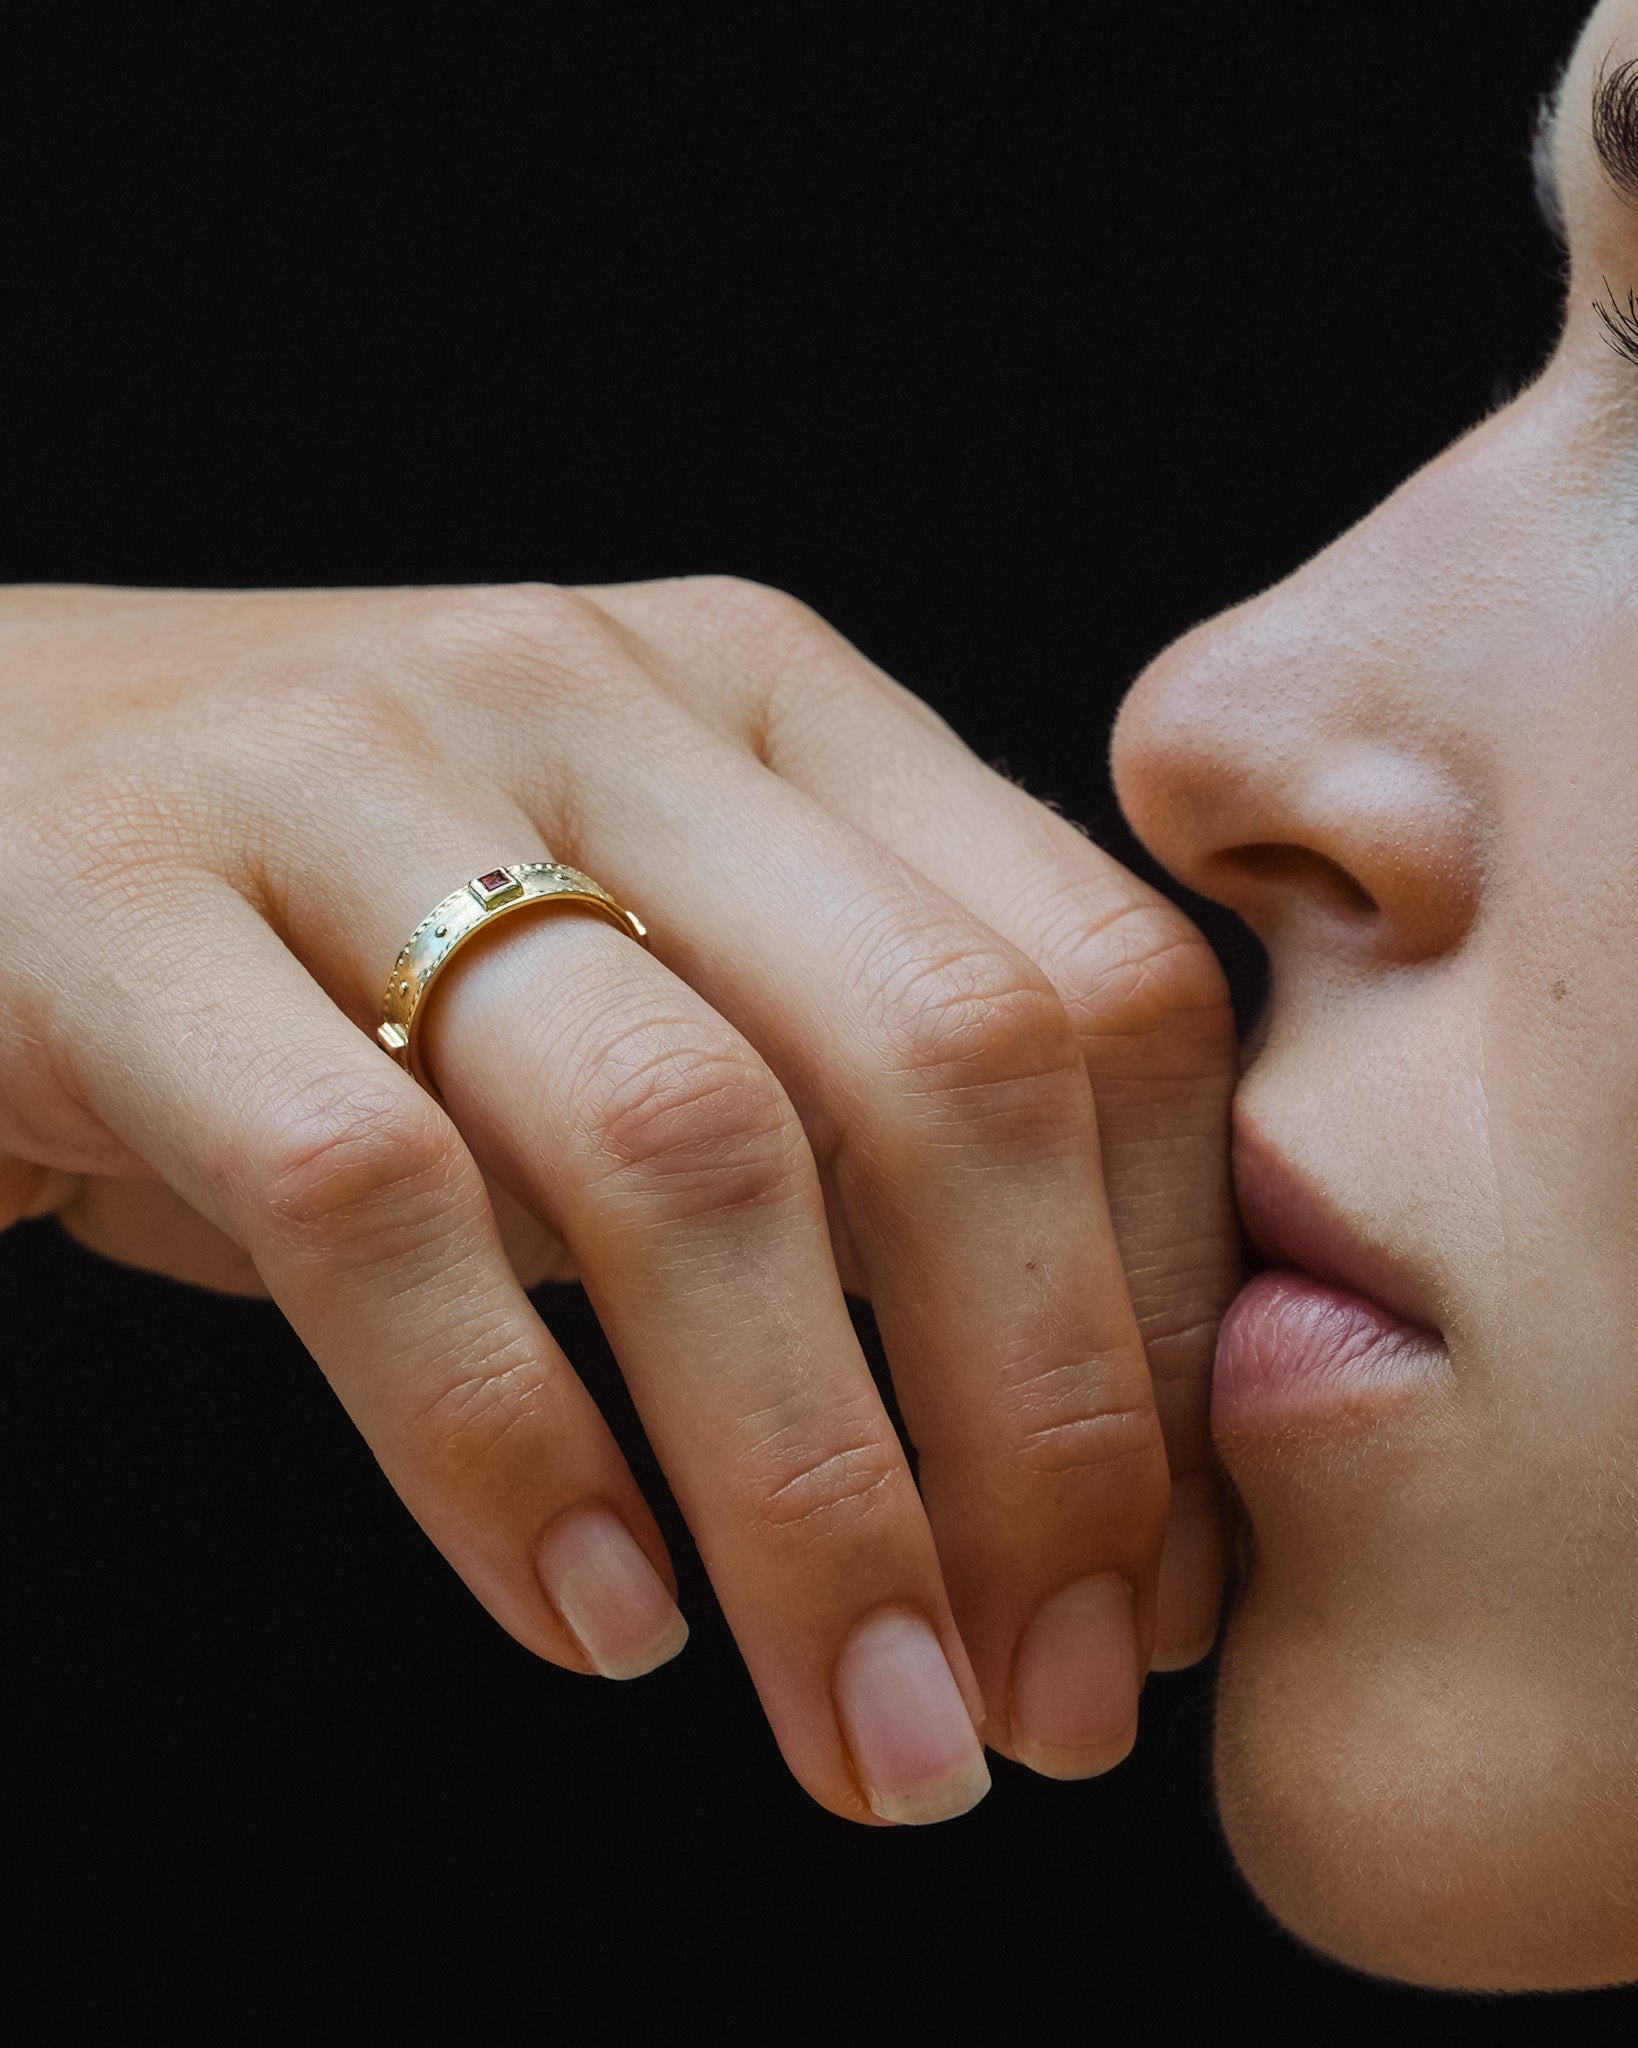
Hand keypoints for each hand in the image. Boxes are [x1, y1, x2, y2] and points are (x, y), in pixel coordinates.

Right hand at [0, 578, 1237, 1821]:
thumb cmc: (333, 946)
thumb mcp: (631, 986)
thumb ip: (838, 1124)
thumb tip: (1075, 1439)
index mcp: (774, 703)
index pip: (1094, 985)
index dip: (1172, 1304)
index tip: (1157, 1580)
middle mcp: (597, 694)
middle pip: (940, 1061)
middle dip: (1041, 1427)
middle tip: (1048, 1710)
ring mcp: (351, 773)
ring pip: (680, 1147)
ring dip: (810, 1492)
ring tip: (862, 1730)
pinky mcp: (119, 907)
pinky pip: (368, 1204)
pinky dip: (508, 1445)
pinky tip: (597, 1617)